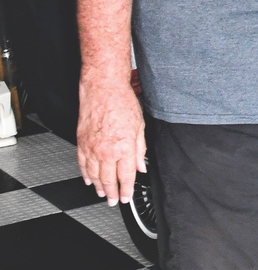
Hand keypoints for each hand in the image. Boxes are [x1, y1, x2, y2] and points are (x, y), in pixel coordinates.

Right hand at [77, 76, 145, 205]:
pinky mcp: (81, 143)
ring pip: (94, 175)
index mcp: (124, 147)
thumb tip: (142, 165)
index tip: (127, 197)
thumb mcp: (139, 126)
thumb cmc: (122, 103)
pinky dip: (85, 174)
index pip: (127, 176)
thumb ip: (140, 149)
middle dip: (113, 193)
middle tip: (114, 201)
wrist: (103, 90)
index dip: (127, 189)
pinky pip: (82, 164)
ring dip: (98, 187)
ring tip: (103, 194)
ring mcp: (92, 148)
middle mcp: (107, 151)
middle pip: (109, 179)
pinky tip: (89, 180)